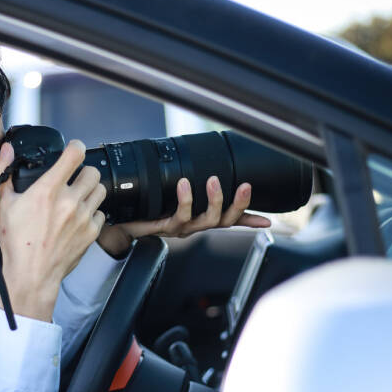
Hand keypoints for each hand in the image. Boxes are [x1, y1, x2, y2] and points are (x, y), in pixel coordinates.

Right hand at [0, 140, 105, 320]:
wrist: (31, 276)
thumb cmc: (16, 243)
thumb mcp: (3, 205)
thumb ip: (4, 173)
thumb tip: (6, 150)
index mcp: (48, 190)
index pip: (75, 155)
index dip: (76, 147)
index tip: (73, 149)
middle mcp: (70, 201)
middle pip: (93, 171)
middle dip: (84, 171)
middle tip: (75, 178)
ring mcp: (83, 217)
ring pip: (101, 190)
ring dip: (91, 190)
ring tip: (78, 196)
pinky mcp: (92, 232)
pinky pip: (101, 213)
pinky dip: (93, 212)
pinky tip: (79, 217)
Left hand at [97, 176, 270, 256]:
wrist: (122, 223)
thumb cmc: (147, 209)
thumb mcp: (171, 195)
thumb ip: (187, 185)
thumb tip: (198, 165)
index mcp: (200, 217)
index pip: (230, 219)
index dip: (249, 219)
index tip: (268, 220)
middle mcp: (194, 225)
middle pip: (224, 220)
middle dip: (238, 204)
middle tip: (245, 185)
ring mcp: (182, 227)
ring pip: (207, 220)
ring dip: (214, 199)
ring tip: (214, 181)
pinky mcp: (166, 226)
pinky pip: (180, 215)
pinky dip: (185, 198)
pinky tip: (185, 183)